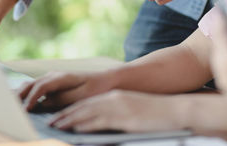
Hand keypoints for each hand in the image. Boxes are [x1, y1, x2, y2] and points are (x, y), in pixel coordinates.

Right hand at [18, 71, 115, 111]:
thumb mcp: (82, 96)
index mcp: (61, 78)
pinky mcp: (52, 82)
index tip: (25, 110)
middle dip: (19, 95)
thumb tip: (44, 103)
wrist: (106, 79)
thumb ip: (62, 99)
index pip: (40, 87)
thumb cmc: (96, 88)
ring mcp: (52, 77)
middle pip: (31, 84)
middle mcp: (54, 75)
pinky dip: (25, 92)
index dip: (31, 99)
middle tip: (8, 107)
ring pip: (31, 84)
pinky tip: (17, 99)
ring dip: (20, 93)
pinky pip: (35, 87)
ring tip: (9, 104)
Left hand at [49, 90, 184, 132]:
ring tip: (56, 127)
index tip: (58, 117)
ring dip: (69, 121)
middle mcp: (113, 99)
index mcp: (115, 97)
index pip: (87, 104)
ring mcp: (118, 108)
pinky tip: (75, 130)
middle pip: (83, 107)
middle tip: (50, 123)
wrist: (176, 111)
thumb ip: (115, 117)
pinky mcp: (124, 118)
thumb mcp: (132, 112)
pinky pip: (100, 121)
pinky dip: (85, 125)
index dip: (70, 111)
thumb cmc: (155, 114)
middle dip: (64, 115)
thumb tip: (101, 126)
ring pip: (87, 113)